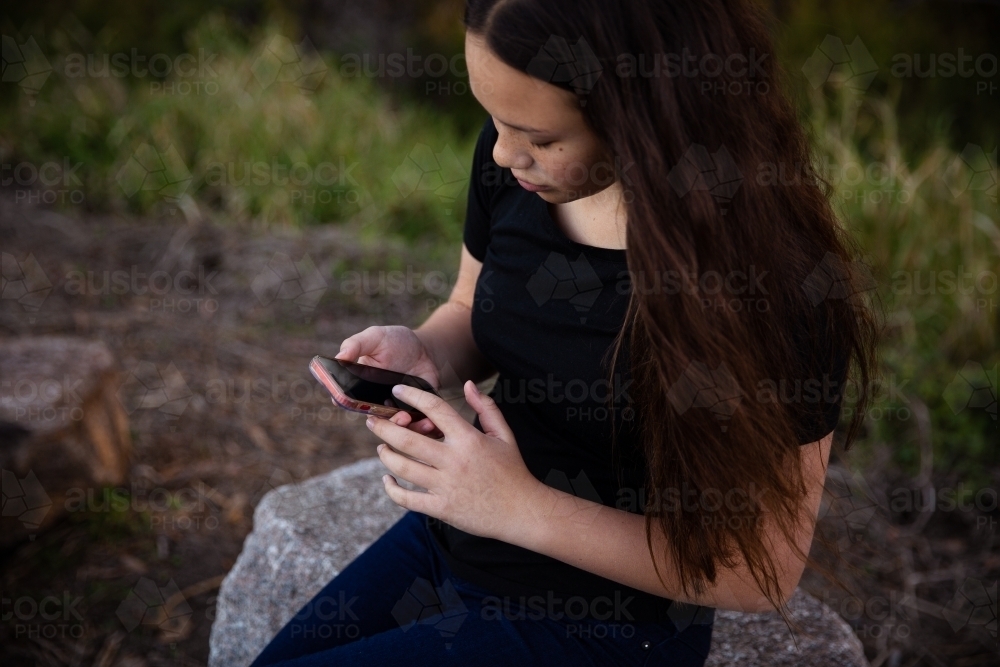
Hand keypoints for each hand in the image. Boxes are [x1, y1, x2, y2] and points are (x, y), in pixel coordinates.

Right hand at [337, 326, 441, 435]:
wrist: (426, 350)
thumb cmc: (396, 342)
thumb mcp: (375, 337)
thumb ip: (356, 344)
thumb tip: (339, 357)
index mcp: (359, 386)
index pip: (346, 400)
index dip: (347, 405)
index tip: (354, 405)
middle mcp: (374, 402)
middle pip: (373, 420)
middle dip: (381, 425)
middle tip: (394, 415)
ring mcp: (394, 409)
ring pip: (394, 429)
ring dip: (401, 428)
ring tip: (408, 418)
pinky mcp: (414, 413)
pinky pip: (416, 427)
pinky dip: (421, 428)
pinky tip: (428, 421)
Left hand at [368, 381, 542, 541]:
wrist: (521, 510)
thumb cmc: (513, 471)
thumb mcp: (504, 434)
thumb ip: (485, 408)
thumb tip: (467, 385)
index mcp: (468, 439)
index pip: (434, 409)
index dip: (412, 396)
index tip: (398, 391)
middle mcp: (454, 461)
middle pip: (407, 439)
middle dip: (383, 428)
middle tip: (372, 421)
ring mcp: (445, 486)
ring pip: (402, 468)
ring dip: (386, 455)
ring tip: (382, 449)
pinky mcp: (441, 508)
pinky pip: (407, 499)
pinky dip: (392, 490)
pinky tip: (388, 480)